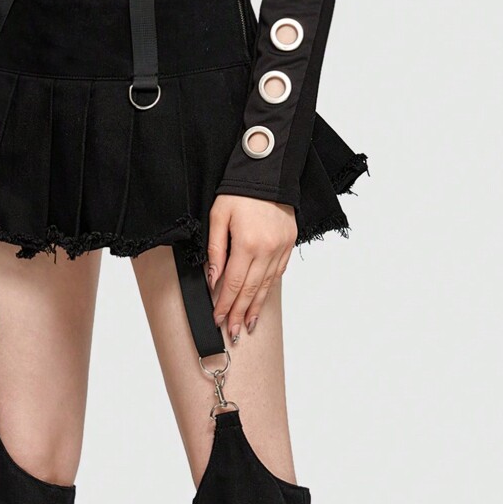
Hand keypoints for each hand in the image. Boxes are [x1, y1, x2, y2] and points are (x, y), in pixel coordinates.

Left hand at [206, 196, 296, 341]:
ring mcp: (281, 248)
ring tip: (248, 324)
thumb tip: (213, 280)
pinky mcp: (289, 244)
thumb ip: (215, 251)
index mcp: (248, 244)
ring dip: (256, 308)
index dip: (224, 305)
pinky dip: (268, 290)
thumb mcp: (218, 217)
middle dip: (239, 314)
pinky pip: (277, 273)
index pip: (232, 284)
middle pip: (250, 291)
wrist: (270, 171)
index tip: (218, 320)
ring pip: (266, 286)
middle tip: (234, 332)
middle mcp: (267, 250)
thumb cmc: (240, 191)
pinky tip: (261, 301)